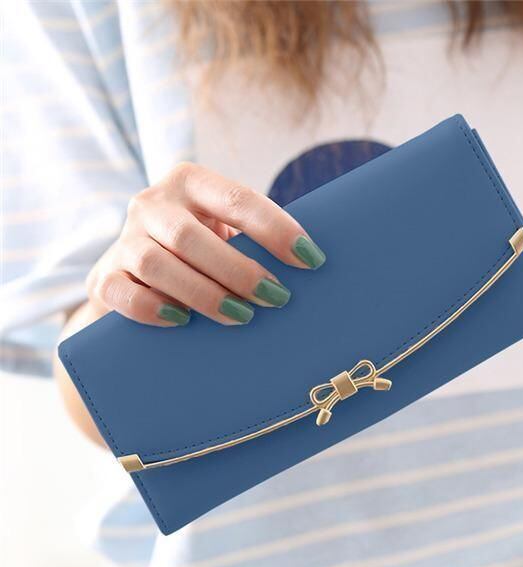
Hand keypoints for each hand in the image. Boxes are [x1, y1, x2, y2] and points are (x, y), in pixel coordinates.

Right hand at [86, 163, 325, 325]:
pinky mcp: (105, 278)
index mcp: (190, 182)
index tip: (311, 260)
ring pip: (157, 264)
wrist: (134, 273)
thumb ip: (249, 237)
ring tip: (241, 317)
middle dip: (239, 271)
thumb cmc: (197, 252)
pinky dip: (154, 310)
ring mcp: (123, 240)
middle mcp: (152, 203)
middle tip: (277, 299)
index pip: (237, 200)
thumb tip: (306, 266)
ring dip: (204, 294)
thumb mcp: (221, 231)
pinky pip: (125, 294)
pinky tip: (183, 322)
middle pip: (192, 236)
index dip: (276, 230)